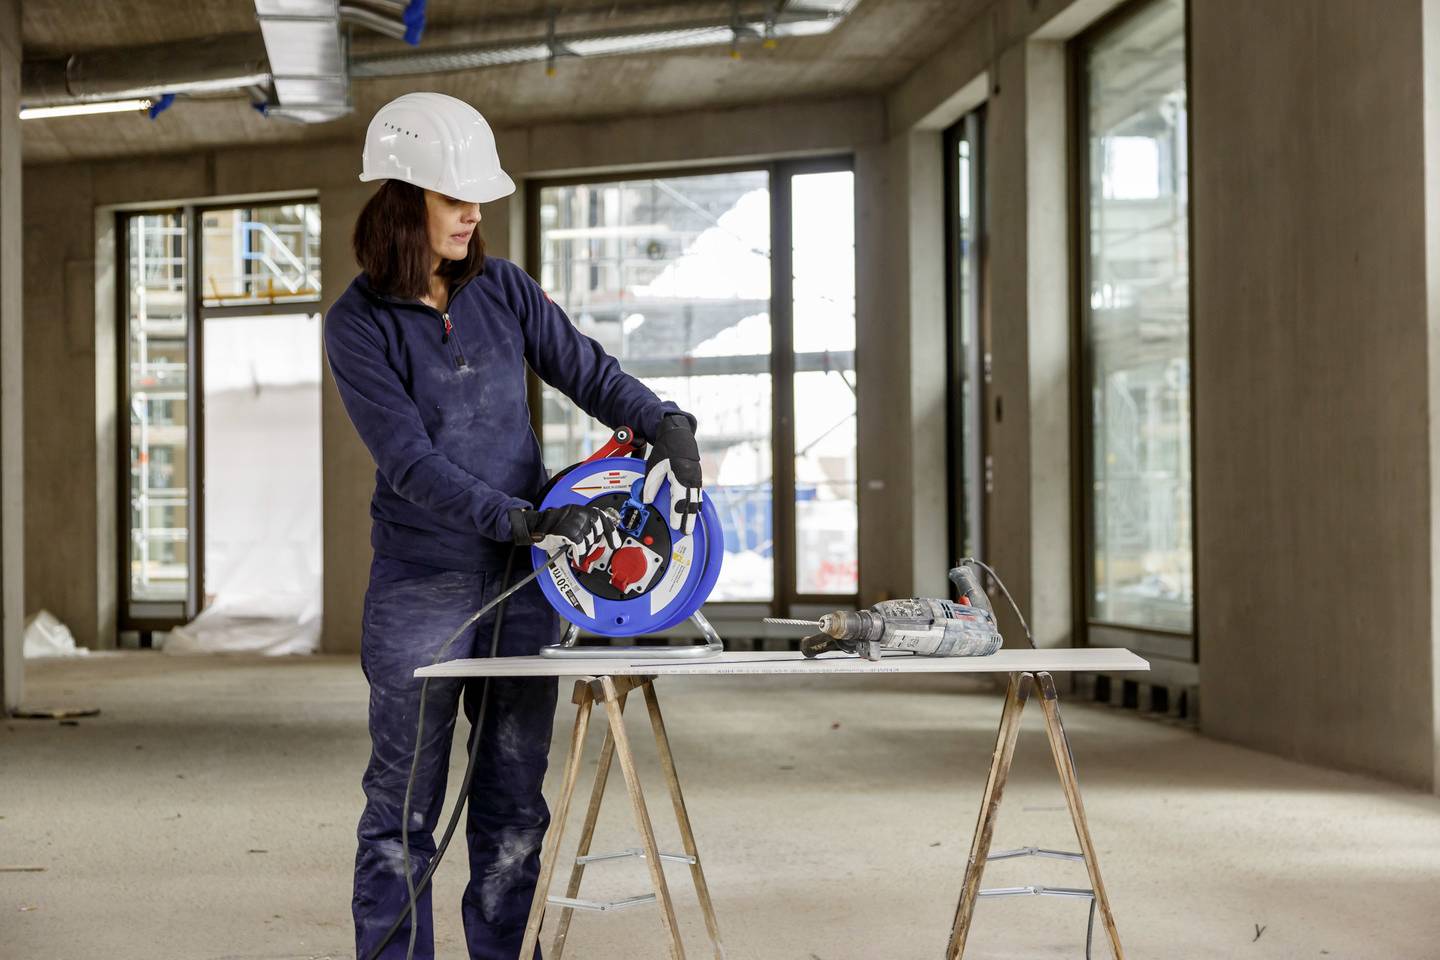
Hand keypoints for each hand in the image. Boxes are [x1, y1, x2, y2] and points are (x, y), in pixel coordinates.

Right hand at [509, 504, 622, 563]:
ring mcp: (574, 521)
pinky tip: (578, 557)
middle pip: (598, 529)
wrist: (534, 526)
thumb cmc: (552, 525)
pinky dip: (580, 553)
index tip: (615, 542)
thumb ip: (586, 525)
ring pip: (590, 538)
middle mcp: (579, 512)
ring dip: (586, 548)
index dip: (611, 532)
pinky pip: (581, 545)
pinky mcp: (568, 531)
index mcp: (581, 508)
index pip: (603, 517)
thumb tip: (601, 536)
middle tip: (589, 547)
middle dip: (595, 541)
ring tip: (578, 550)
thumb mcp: (572, 520)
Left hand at [642, 413, 702, 534]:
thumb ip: (650, 485)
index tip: (676, 526)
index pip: (679, 500)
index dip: (678, 515)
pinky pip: (698, 493)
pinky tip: (696, 511)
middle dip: (689, 519)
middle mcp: (691, 477)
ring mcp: (696, 477)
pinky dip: (696, 503)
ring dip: (693, 514)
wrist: (678, 434)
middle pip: (691, 503)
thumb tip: (645, 500)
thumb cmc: (666, 449)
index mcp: (680, 475)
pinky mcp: (697, 476)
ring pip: (696, 499)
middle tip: (686, 532)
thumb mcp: (653, 467)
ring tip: (691, 526)